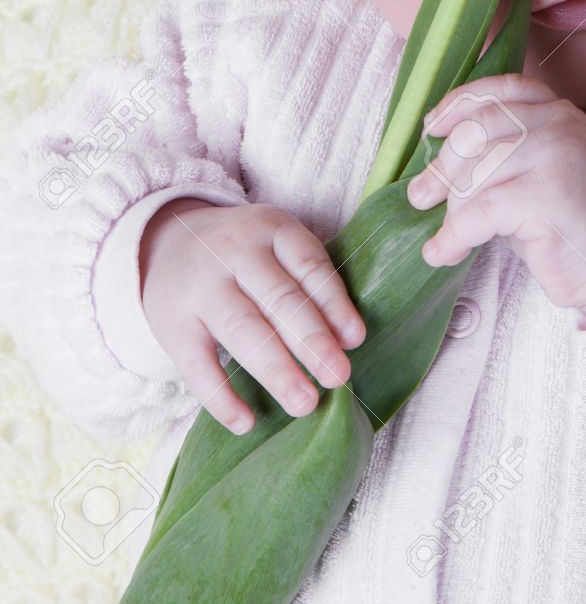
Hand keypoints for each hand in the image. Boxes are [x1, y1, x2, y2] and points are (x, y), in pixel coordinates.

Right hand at [139, 198, 365, 433]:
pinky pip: (196, 364)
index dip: (333, 303)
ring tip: (305, 404)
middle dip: (311, 340)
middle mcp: (235, 252)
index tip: (355, 340)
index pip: (308, 264)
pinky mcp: (172, 323)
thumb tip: (349, 339)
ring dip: (276, 370)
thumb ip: (311, 283)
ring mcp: (201, 288)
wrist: (165, 241)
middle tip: (338, 377)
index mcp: (271, 229)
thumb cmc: (243, 254)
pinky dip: (221, 396)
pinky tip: (246, 422)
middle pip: (278, 299)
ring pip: (242, 330)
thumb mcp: (277, 247)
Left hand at [406, 74, 585, 321]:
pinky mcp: (549, 194)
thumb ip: (495, 148)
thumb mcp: (529, 169)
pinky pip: (482, 210)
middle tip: (421, 196)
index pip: (499, 90)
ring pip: (476, 173)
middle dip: (442, 168)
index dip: (457, 104)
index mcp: (556, 109)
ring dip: (452, 211)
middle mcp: (559, 123)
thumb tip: (432, 148)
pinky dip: (454, 235)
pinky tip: (441, 252)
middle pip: (476, 131)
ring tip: (448, 237)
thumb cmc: (560, 219)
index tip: (430, 129)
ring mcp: (557, 154)